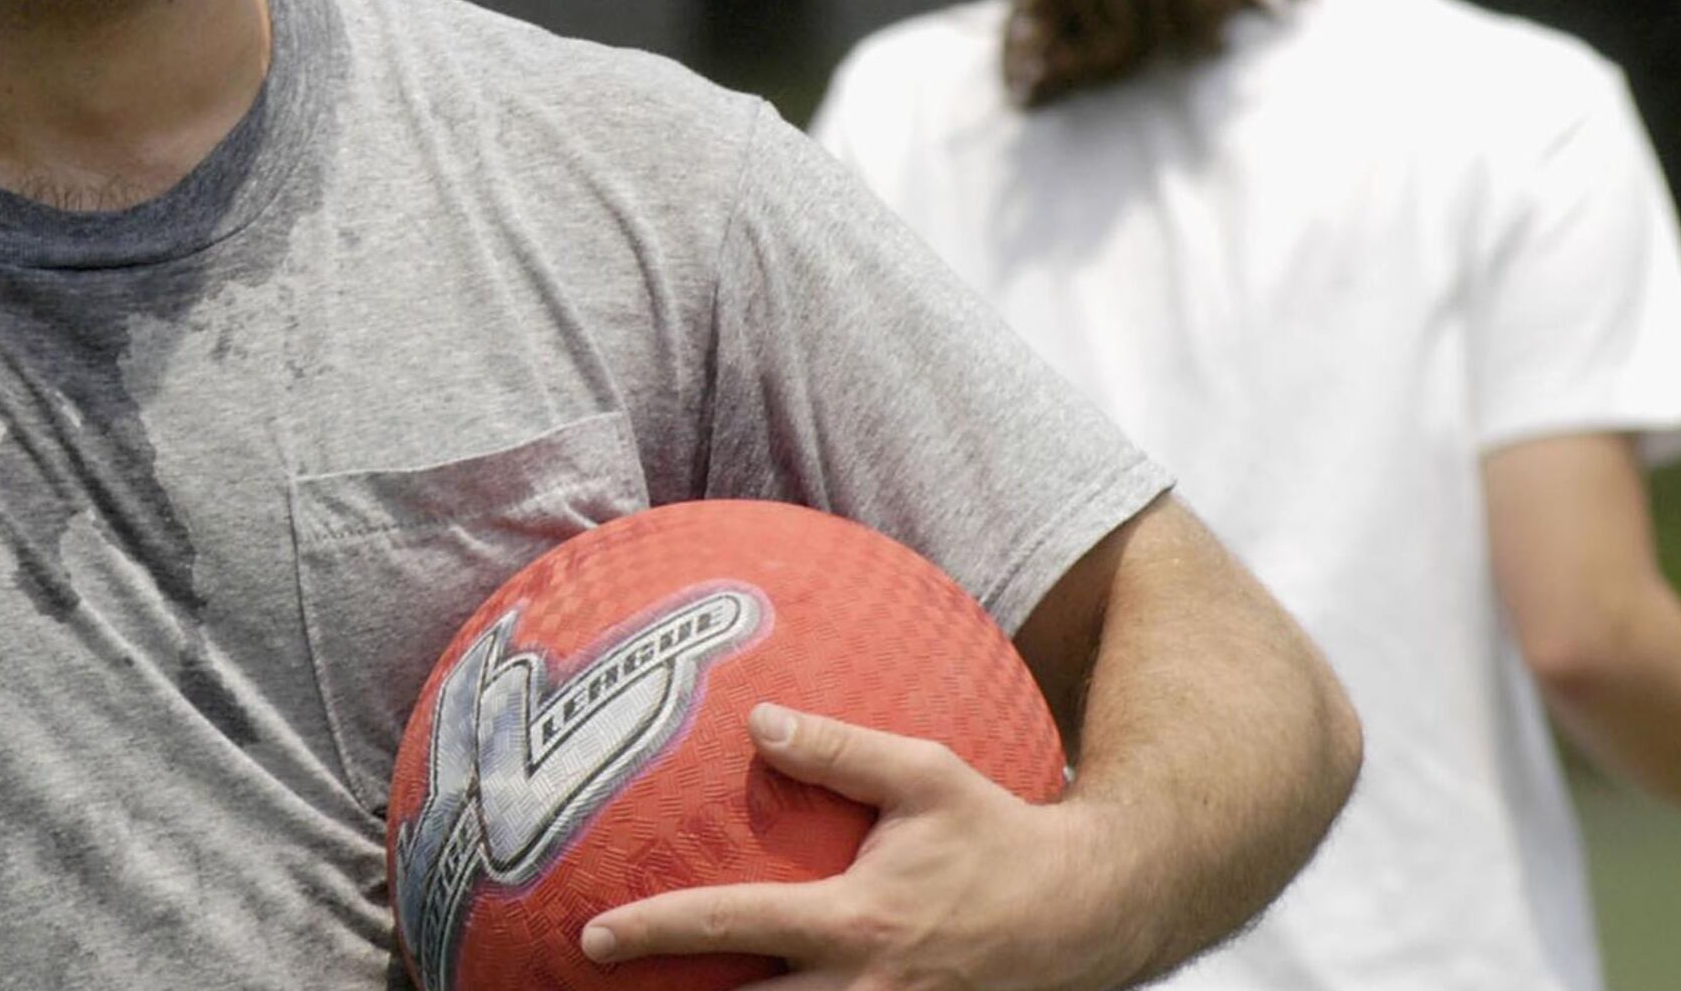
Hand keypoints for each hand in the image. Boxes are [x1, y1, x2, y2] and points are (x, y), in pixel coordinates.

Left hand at [580, 703, 1115, 990]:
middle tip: (605, 988)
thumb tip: (758, 718)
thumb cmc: (1000, 836)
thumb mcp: (925, 774)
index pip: (732, 924)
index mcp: (854, 921)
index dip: (654, 931)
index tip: (592, 937)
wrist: (1088, 914)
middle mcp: (862, 988)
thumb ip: (838, 748)